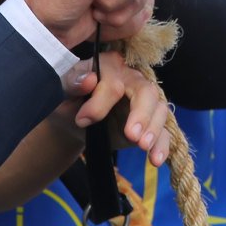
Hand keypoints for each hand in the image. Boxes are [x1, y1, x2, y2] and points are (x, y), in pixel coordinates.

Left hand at [61, 49, 171, 165]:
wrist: (71, 122)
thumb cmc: (67, 101)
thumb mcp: (62, 91)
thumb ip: (72, 83)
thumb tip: (89, 80)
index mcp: (110, 66)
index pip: (114, 81)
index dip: (100, 102)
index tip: (82, 120)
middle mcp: (132, 79)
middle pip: (146, 91)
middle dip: (141, 114)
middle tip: (132, 135)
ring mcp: (143, 101)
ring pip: (159, 110)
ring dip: (153, 129)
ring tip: (143, 146)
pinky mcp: (148, 123)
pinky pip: (163, 132)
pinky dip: (162, 145)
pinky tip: (156, 159)